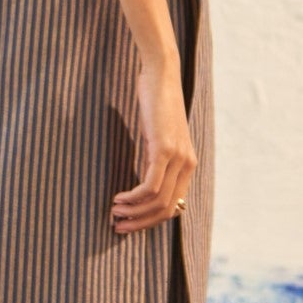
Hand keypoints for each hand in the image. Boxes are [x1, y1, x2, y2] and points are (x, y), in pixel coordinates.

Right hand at [112, 55, 195, 233]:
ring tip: (114, 213)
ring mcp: (178, 157)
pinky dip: (133, 197)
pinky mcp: (164, 149)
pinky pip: (150, 185)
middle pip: (166, 209)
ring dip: (134, 212)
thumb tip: (143, 186)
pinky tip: (119, 198)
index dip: (150, 220)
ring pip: (158, 201)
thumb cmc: (155, 104)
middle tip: (118, 225)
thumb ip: (154, 160)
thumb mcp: (157, 138)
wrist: (161, 76)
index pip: (172, 206)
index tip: (129, 222)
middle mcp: (187, 164)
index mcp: (188, 164)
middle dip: (140, 222)